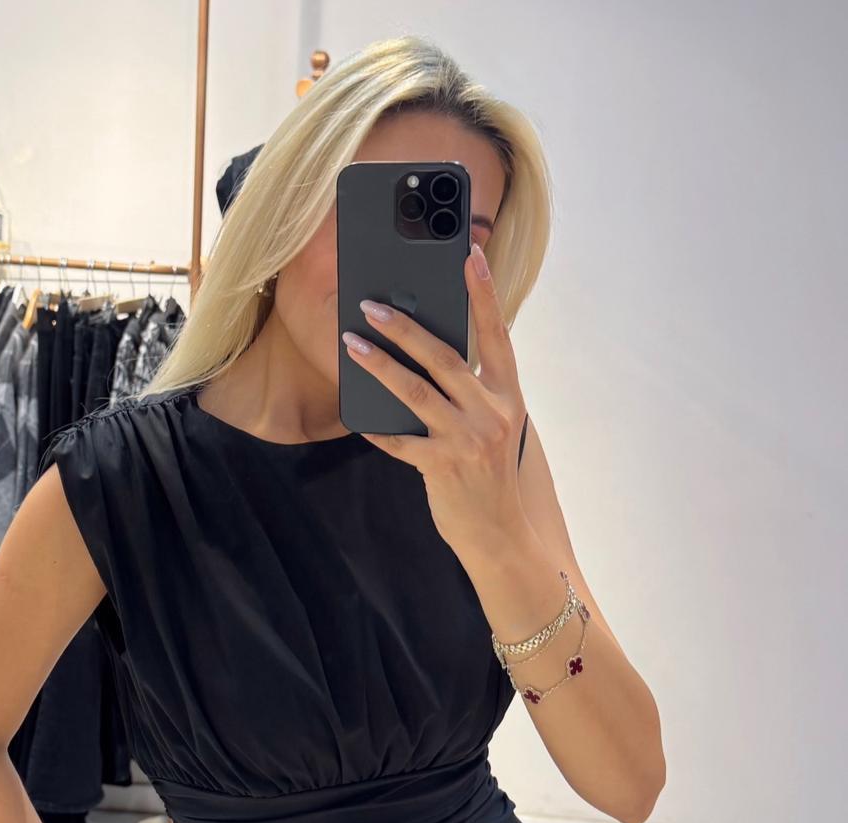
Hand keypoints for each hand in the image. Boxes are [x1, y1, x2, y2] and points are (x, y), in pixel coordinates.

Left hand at [341, 239, 529, 562]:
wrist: (498, 531)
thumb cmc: (487, 471)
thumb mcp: (492, 425)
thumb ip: (469, 390)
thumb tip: (423, 348)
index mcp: (507, 395)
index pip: (496, 335)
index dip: (483, 294)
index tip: (470, 255)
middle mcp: (491, 413)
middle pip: (443, 358)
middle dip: (405, 327)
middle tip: (371, 304)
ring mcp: (467, 440)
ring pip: (416, 392)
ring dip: (379, 365)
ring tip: (351, 344)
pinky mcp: (442, 467)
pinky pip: (400, 441)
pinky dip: (376, 428)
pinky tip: (355, 414)